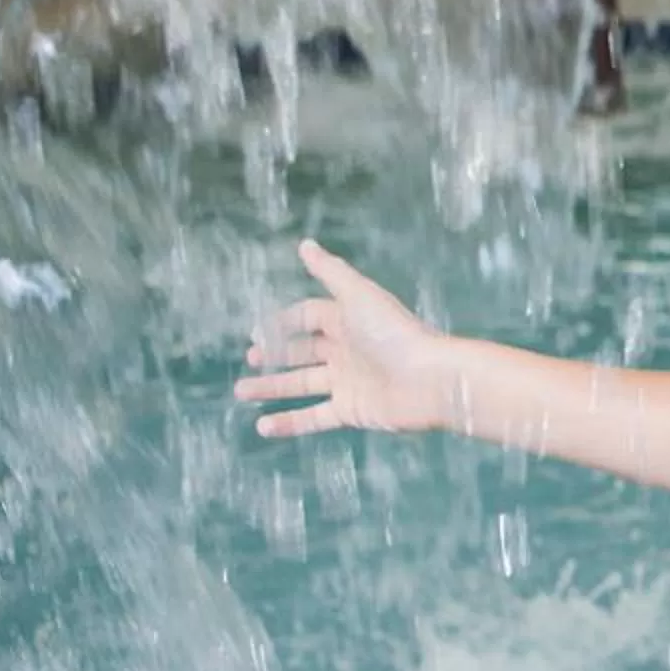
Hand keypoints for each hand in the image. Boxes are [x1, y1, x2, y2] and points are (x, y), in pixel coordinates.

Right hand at [236, 240, 453, 437]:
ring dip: (272, 388)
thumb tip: (304, 243)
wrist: (429, 379)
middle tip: (250, 359)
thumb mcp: (358, 295)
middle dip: (276, 355)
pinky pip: (314, 418)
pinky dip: (288, 423)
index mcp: (349, 320)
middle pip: (304, 351)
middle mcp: (347, 350)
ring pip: (302, 384)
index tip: (256, 331)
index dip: (285, 322)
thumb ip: (330, 272)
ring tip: (240, 391)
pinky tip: (262, 427)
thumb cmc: (394, 333)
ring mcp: (348, 382)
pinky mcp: (351, 411)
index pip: (310, 317)